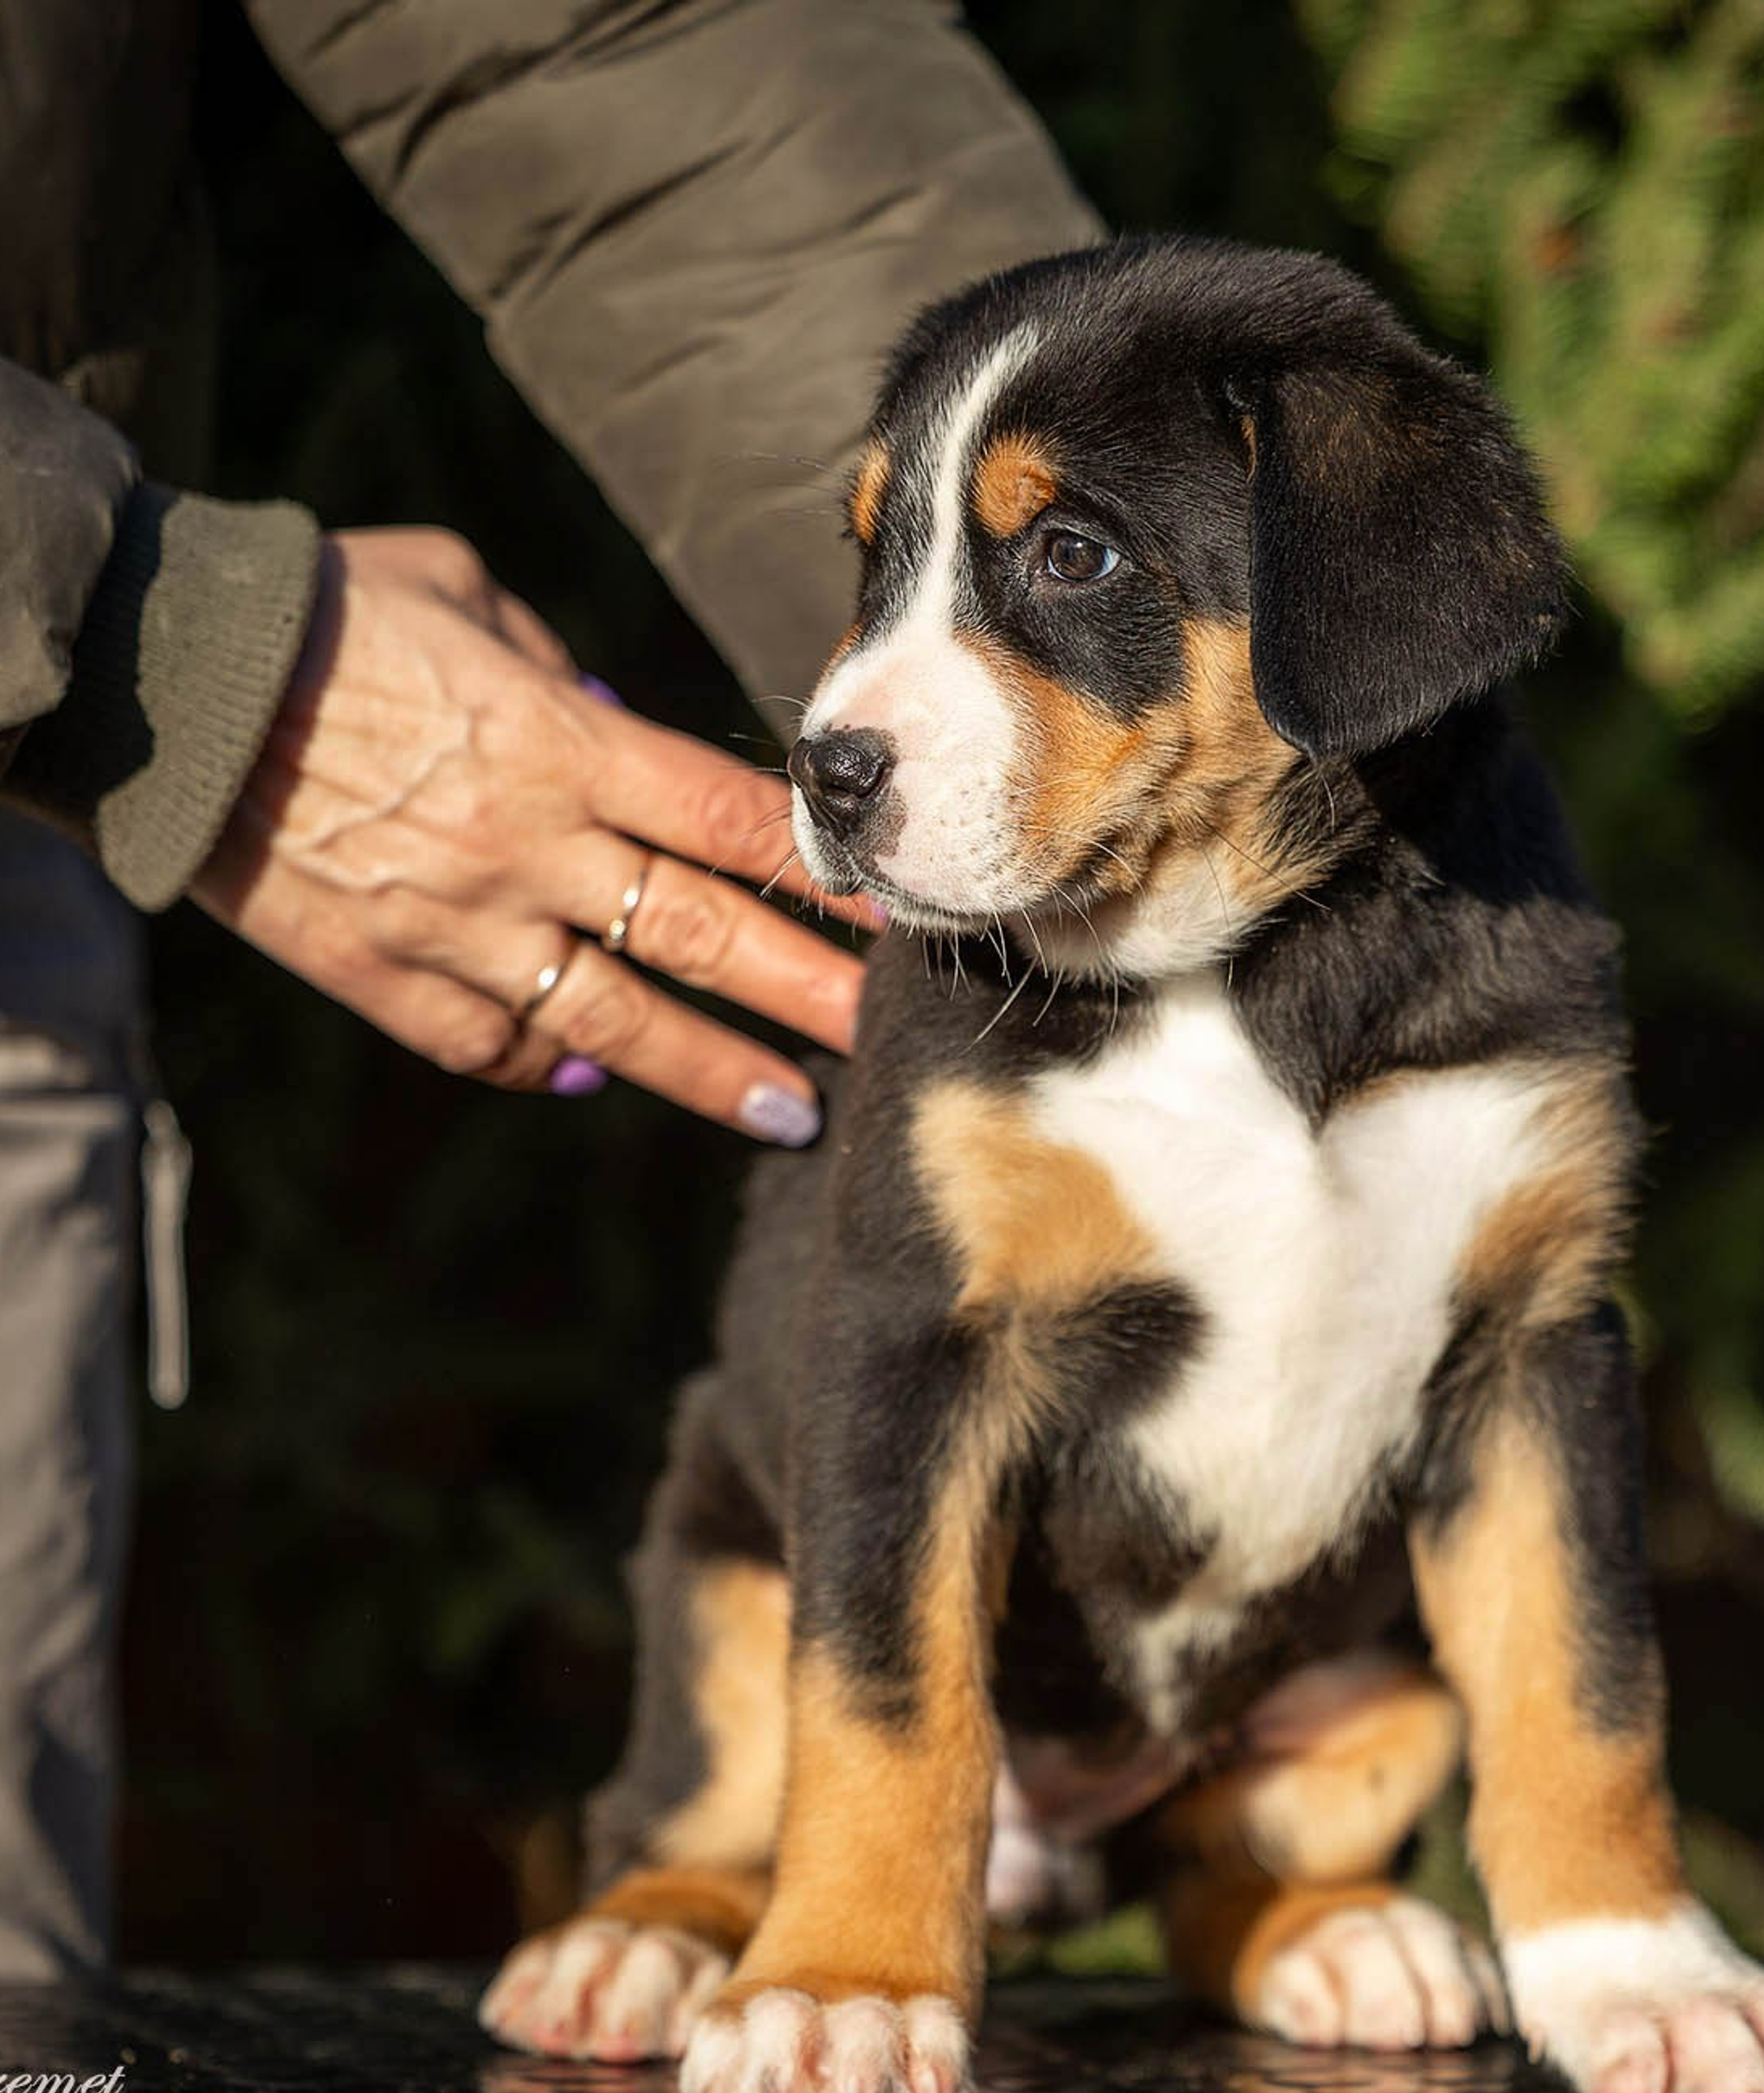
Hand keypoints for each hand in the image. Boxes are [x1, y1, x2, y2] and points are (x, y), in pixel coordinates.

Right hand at [194, 528, 867, 1141]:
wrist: (160, 682)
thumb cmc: (324, 613)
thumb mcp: (462, 595)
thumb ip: (559, 664)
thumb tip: (619, 716)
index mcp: (559, 745)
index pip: (729, 823)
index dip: (823, 875)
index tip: (892, 912)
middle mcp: (528, 848)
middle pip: (701, 935)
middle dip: (806, 992)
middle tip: (885, 1037)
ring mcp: (458, 925)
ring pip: (615, 1020)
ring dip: (712, 1072)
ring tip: (795, 1115)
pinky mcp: (384, 977)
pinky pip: (489, 1044)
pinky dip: (546, 1065)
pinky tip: (596, 1081)